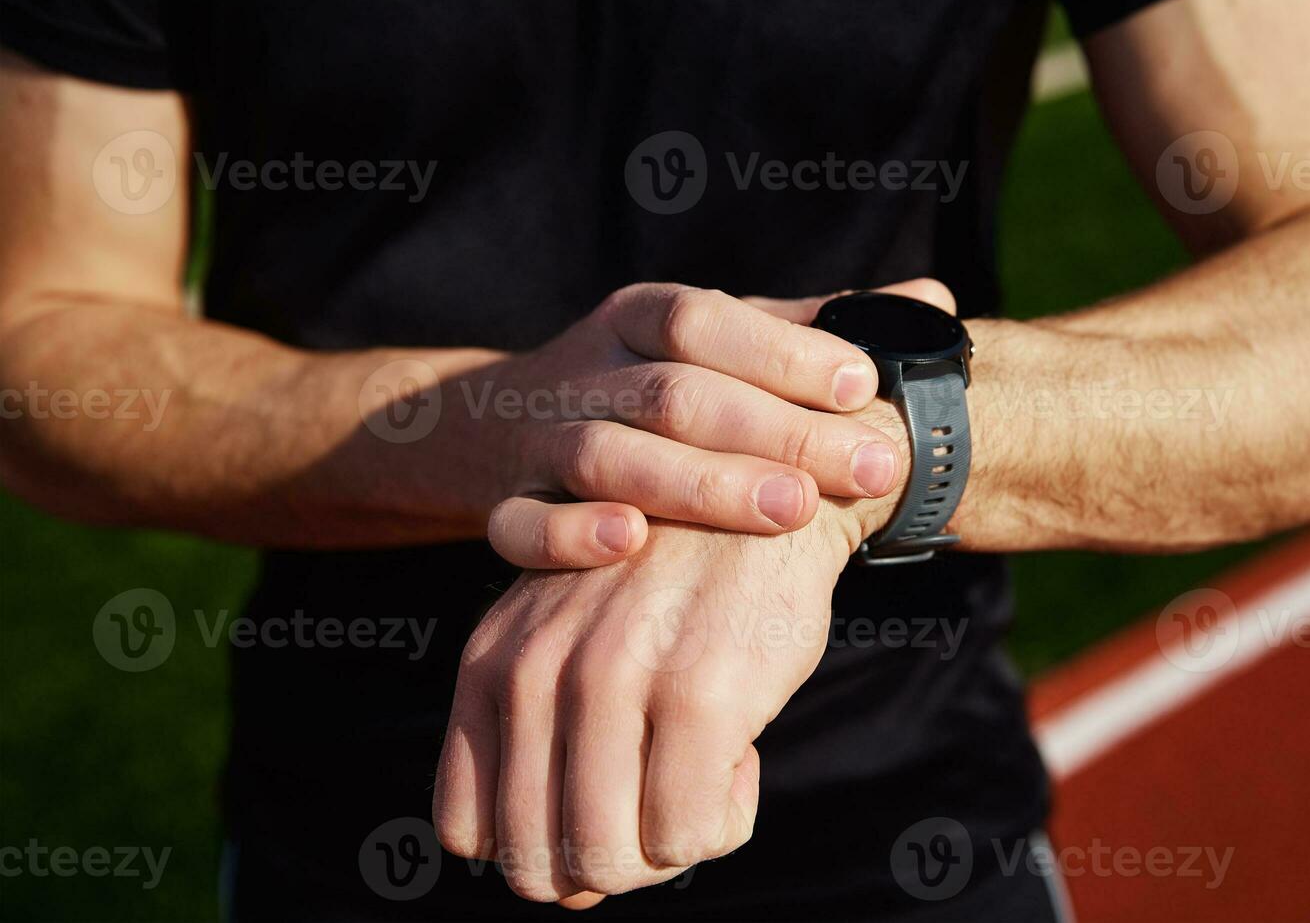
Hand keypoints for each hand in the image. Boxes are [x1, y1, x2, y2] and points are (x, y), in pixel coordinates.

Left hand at [432, 499, 890, 904]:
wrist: (773, 494)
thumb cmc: (674, 584)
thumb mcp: (575, 640)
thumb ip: (546, 744)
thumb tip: (567, 890)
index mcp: (493, 663)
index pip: (468, 832)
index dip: (539, 849)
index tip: (602, 808)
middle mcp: (538, 672)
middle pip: (539, 865)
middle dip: (610, 865)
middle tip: (664, 804)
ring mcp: (615, 682)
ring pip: (613, 863)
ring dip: (667, 848)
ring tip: (703, 775)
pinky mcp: (699, 694)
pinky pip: (690, 837)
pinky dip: (722, 821)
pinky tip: (742, 751)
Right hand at [482, 279, 948, 568]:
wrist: (494, 426)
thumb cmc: (647, 384)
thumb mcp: (721, 342)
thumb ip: (816, 329)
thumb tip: (932, 302)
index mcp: (637, 316)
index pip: (704, 320)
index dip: (782, 348)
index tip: (862, 383)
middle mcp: (587, 369)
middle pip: (675, 393)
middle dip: (776, 430)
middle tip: (868, 465)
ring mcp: (539, 439)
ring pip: (608, 456)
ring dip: (700, 484)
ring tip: (792, 509)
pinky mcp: (503, 505)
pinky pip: (520, 523)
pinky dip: (568, 533)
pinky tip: (630, 542)